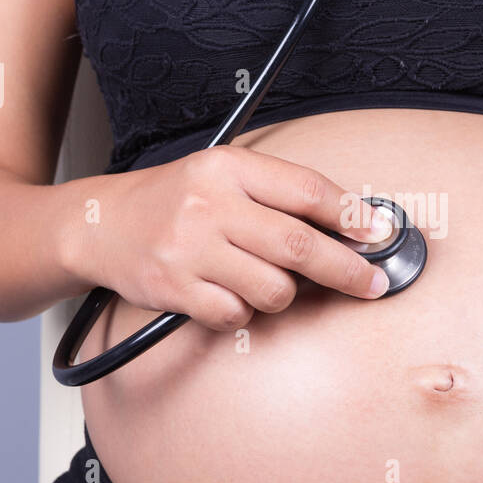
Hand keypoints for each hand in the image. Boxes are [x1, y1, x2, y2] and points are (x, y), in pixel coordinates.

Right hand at [66, 147, 395, 330]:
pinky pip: (236, 314)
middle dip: (347, 270)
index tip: (381, 233)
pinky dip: (243, 311)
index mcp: (228, 167)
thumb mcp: (224, 175)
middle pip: (299, 246)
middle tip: (372, 283)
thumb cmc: (174, 200)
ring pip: (273, 289)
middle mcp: (209, 205)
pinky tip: (228, 293)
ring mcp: (190, 249)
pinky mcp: (175, 289)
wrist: (101, 224)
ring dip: (284, 294)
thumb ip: (280, 194)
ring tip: (266, 280)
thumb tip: (353, 224)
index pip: (307, 190)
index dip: (352, 216)